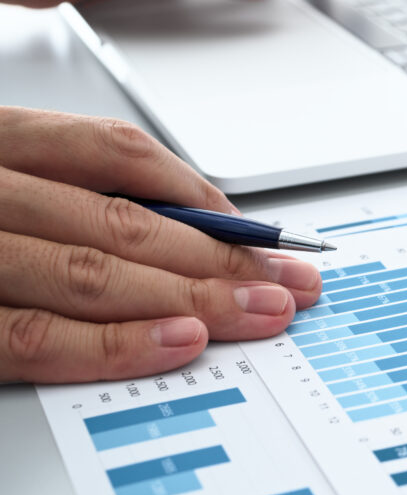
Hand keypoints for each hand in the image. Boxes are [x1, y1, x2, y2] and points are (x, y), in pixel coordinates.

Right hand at [0, 107, 322, 382]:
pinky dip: (116, 342)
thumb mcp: (8, 178)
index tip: (265, 234)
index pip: (115, 152)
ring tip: (262, 311)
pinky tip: (183, 340)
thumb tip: (203, 224)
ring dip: (192, 296)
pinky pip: (40, 337)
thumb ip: (81, 190)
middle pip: (122, 221)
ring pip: (94, 275)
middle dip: (221, 255)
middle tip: (290, 281)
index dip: (202, 196)